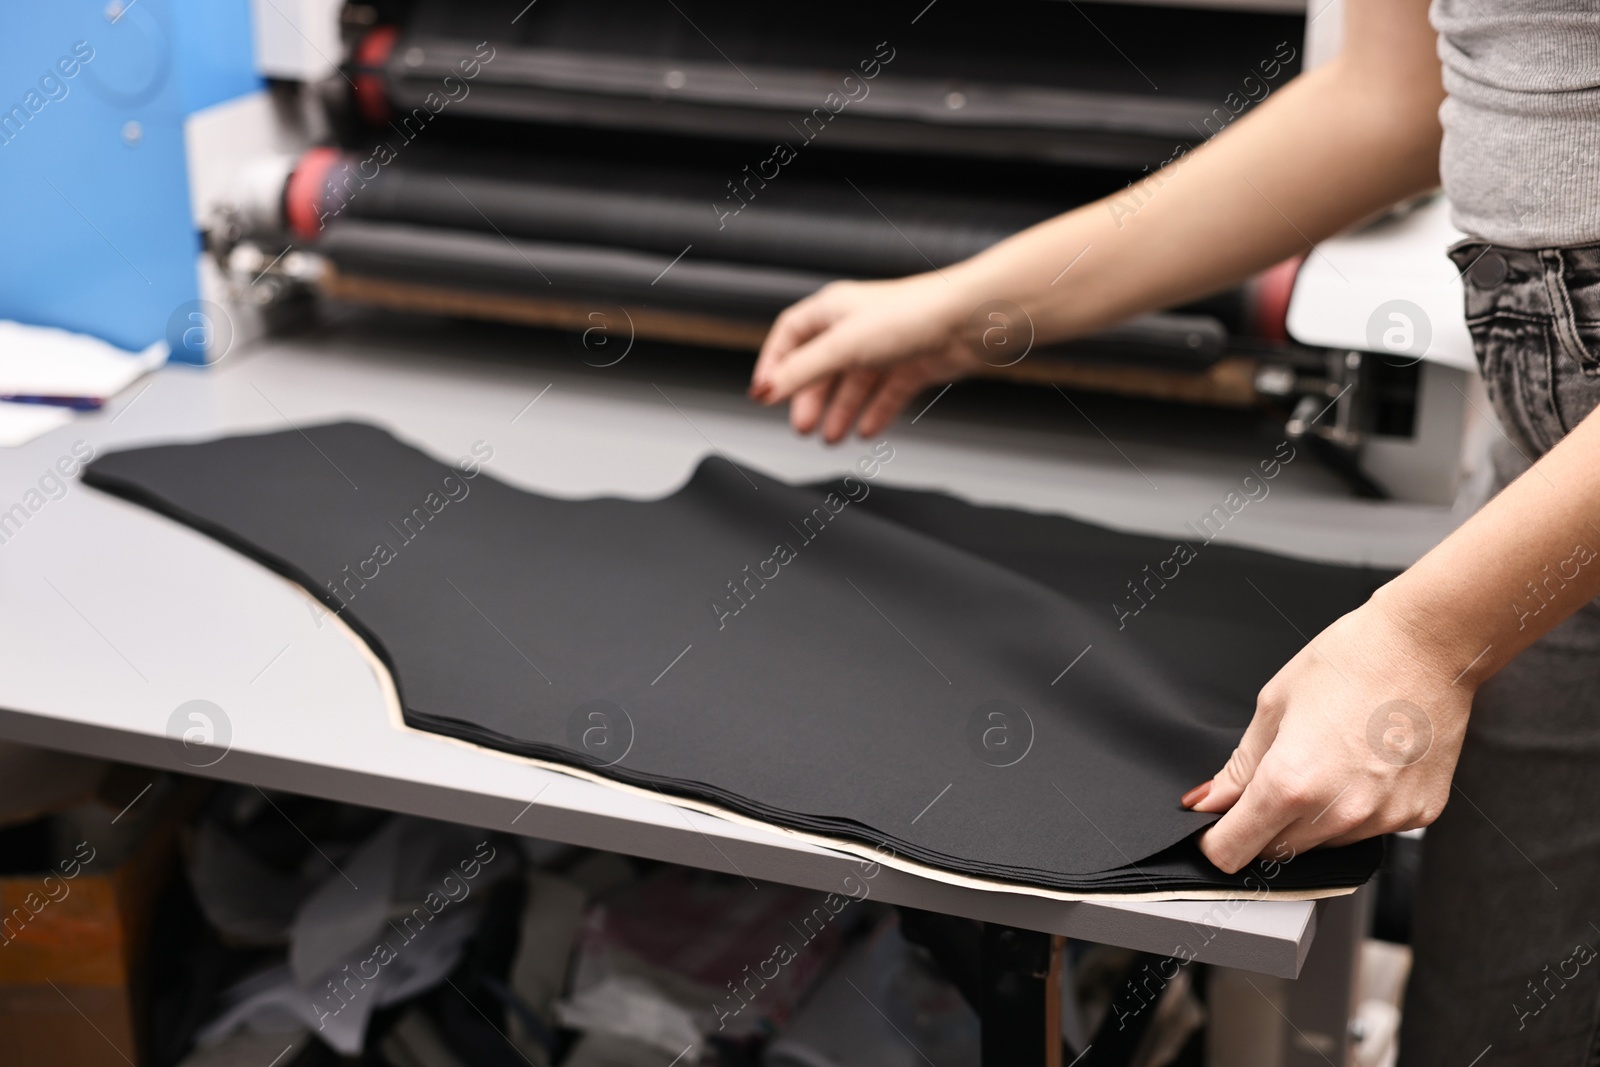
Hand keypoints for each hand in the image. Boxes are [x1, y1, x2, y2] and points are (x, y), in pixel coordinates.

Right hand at [748, 274, 986, 442]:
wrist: (971, 321)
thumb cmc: (913, 314)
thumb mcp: (843, 347)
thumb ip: (802, 373)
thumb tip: (764, 392)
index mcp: (833, 310)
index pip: (791, 336)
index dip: (775, 364)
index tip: (766, 392)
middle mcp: (858, 326)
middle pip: (822, 366)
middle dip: (810, 398)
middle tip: (802, 425)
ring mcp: (886, 347)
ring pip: (854, 384)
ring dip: (840, 412)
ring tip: (831, 437)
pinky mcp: (912, 365)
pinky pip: (886, 394)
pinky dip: (874, 413)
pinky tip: (865, 430)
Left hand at [1182, 594, 1472, 872]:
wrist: (1427, 645)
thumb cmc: (1351, 661)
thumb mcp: (1273, 707)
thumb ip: (1239, 767)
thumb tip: (1209, 801)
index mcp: (1290, 784)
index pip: (1234, 850)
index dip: (1215, 842)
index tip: (1213, 829)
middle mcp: (1339, 813)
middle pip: (1277, 852)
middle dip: (1261, 827)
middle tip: (1272, 777)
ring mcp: (1382, 819)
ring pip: (1323, 843)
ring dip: (1309, 819)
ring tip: (1327, 759)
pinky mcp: (1417, 816)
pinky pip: (1368, 830)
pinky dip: (1354, 810)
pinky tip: (1361, 765)